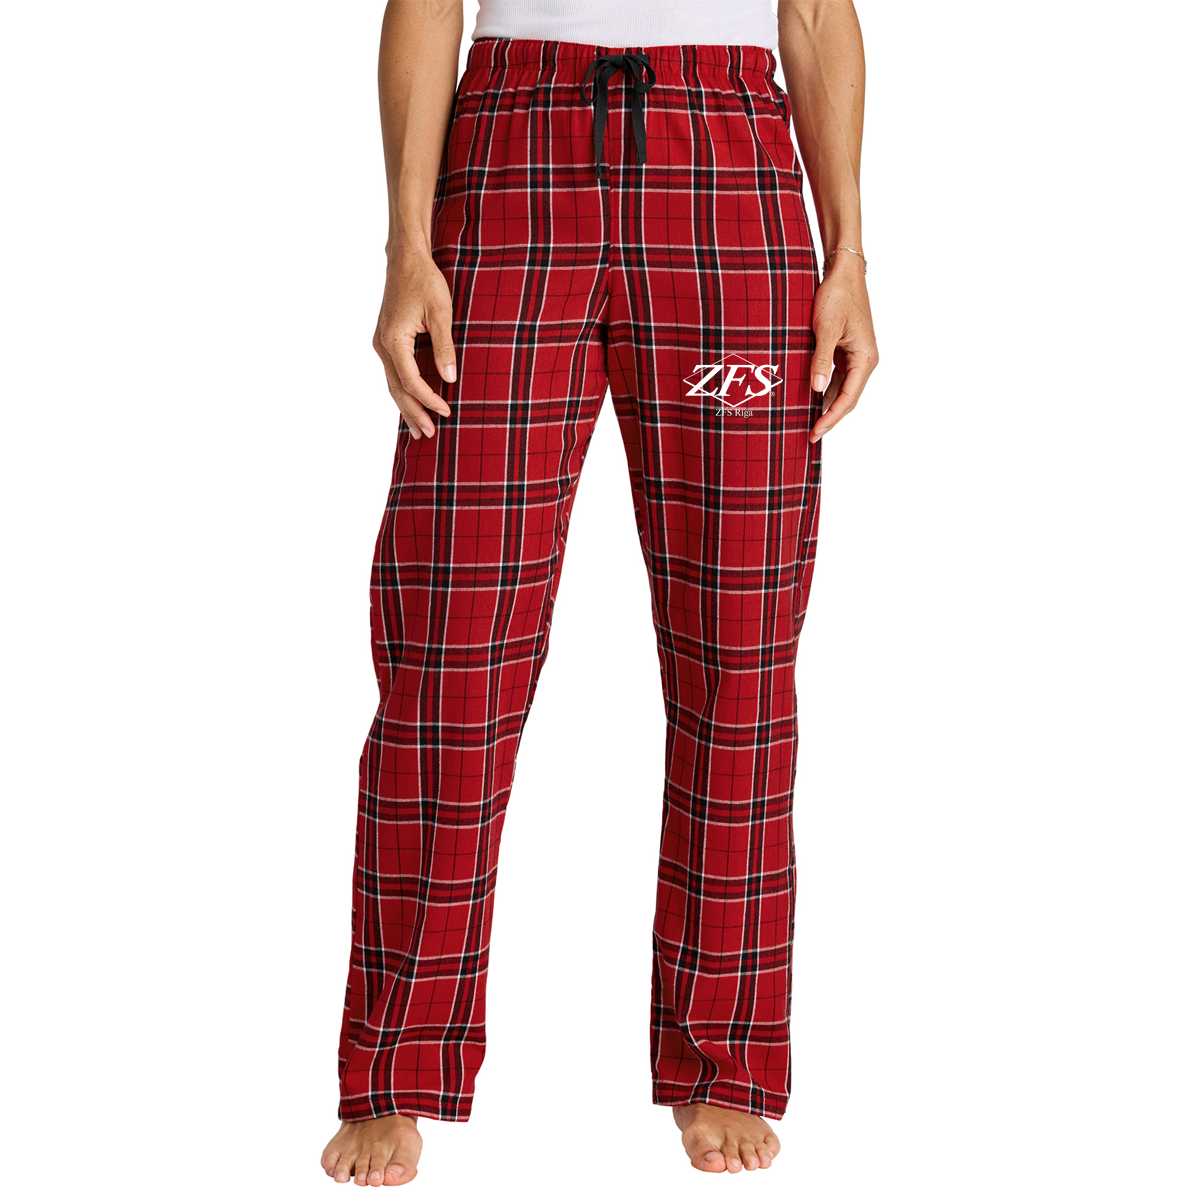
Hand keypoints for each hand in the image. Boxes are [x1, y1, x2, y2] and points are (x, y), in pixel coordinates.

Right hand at [373, 249, 456, 438]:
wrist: (405, 259)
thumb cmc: (425, 281)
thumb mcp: (441, 313)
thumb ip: (444, 347)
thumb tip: (449, 379)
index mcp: (394, 340)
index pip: (411, 381)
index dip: (429, 399)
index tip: (447, 411)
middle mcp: (382, 345)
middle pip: (397, 389)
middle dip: (413, 413)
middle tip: (428, 435)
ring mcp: (381, 343)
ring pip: (392, 384)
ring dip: (406, 407)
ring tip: (418, 430)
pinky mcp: (386, 340)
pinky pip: (393, 373)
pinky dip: (403, 391)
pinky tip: (411, 403)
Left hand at [808, 256, 877, 441]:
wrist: (843, 272)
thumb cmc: (837, 296)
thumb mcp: (826, 328)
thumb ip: (821, 359)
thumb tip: (816, 390)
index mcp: (865, 358)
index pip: (848, 399)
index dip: (831, 418)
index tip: (815, 432)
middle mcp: (864, 360)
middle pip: (847, 399)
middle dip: (829, 418)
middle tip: (810, 436)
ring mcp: (856, 356)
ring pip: (842, 390)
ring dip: (827, 407)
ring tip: (808, 423)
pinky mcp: (846, 351)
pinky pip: (837, 378)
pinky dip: (825, 391)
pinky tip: (811, 400)